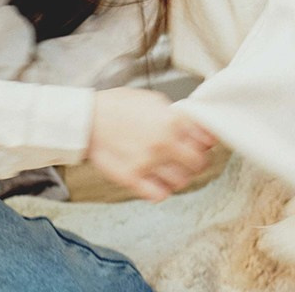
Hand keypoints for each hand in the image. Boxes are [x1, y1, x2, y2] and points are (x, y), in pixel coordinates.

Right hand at [87, 87, 217, 201]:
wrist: (87, 119)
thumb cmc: (118, 106)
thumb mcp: (154, 101)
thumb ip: (178, 117)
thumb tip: (198, 129)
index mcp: (172, 121)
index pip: (207, 141)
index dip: (205, 143)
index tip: (202, 144)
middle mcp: (163, 143)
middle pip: (199, 164)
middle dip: (196, 161)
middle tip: (188, 158)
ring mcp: (148, 163)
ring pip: (182, 182)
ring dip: (179, 176)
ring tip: (168, 168)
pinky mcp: (132, 178)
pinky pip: (160, 195)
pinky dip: (161, 190)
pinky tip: (155, 180)